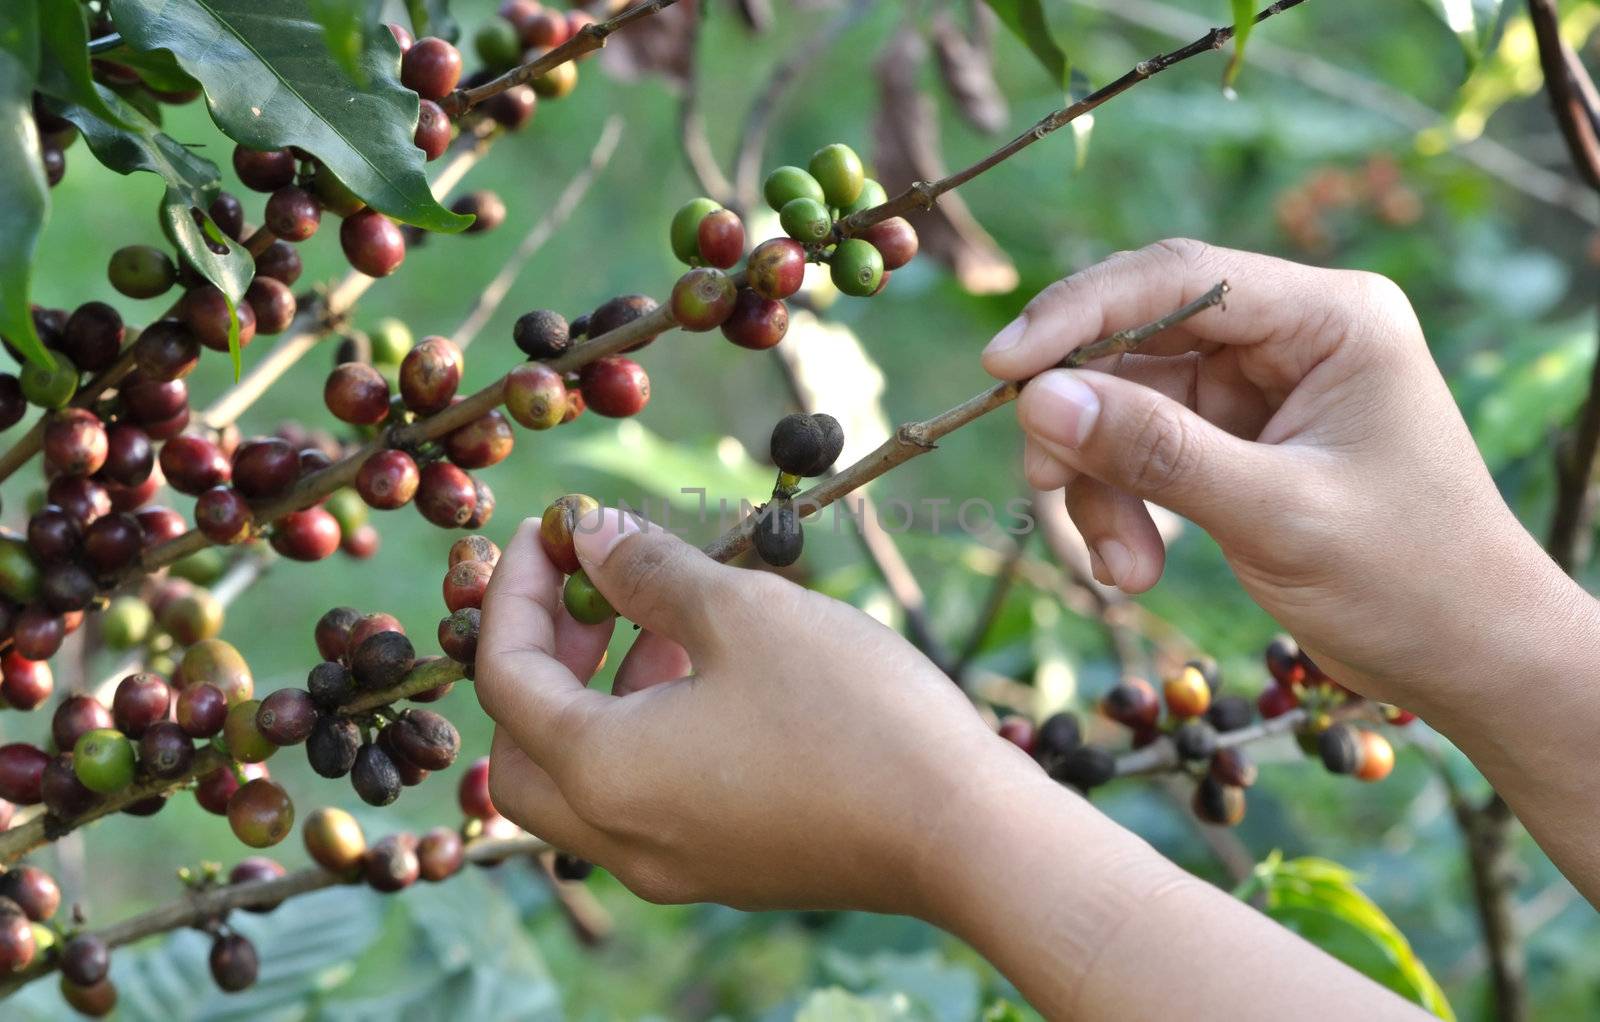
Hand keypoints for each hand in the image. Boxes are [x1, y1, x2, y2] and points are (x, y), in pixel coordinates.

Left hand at [473, 510, 1025, 915]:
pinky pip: (644, 804)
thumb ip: (648, 570)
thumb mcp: (743, 613)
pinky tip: (711, 681)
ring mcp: (674, 866)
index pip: (506, 677)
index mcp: (604, 774)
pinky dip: (644, 738)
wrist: (964, 833)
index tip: (553, 531)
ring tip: (665, 625)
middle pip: (522, 750)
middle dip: (539, 660)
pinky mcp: (726, 870)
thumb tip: (588, 535)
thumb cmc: (851, 713)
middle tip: (589, 591)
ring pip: (583, 783)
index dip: (516, 592)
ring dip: (596, 697)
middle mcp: (622, 837)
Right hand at [983, 239, 1573, 711]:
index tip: (1002, 368)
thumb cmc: (1408, 581)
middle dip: (1088, 424)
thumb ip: (1156, 453)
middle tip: (1046, 486)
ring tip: (1121, 568)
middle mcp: (1291, 337)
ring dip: (1103, 487)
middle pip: (1139, 343)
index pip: (1178, 279)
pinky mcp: (1238, 441)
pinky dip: (1124, 508)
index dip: (1078, 314)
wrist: (1467, 659)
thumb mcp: (1275, 514)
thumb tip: (1038, 400)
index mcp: (1331, 318)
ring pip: (1129, 407)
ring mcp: (1260, 390)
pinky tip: (1134, 570)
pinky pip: (1146, 453)